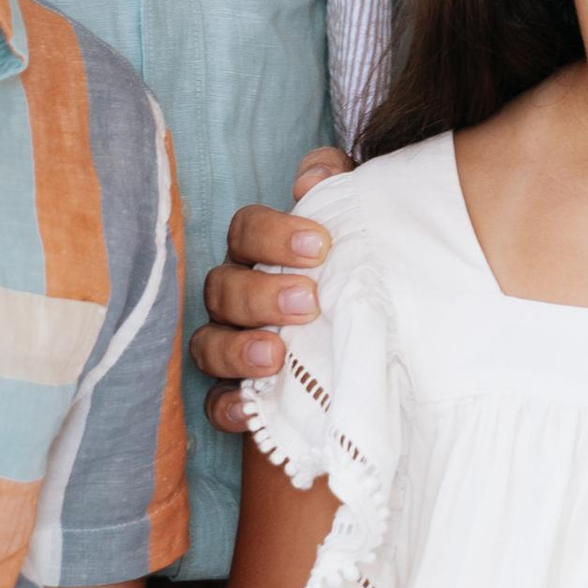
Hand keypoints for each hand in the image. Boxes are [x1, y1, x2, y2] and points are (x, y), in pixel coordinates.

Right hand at [189, 148, 353, 436]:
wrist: (379, 342)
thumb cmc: (353, 273)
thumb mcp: (354, 224)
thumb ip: (334, 184)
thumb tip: (312, 179)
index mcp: (258, 253)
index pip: (245, 230)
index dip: (274, 234)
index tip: (320, 245)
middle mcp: (235, 297)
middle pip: (222, 287)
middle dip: (261, 294)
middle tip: (306, 302)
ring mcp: (229, 346)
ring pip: (208, 344)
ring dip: (237, 348)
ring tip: (275, 354)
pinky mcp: (236, 396)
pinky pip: (213, 403)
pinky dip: (225, 405)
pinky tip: (247, 408)